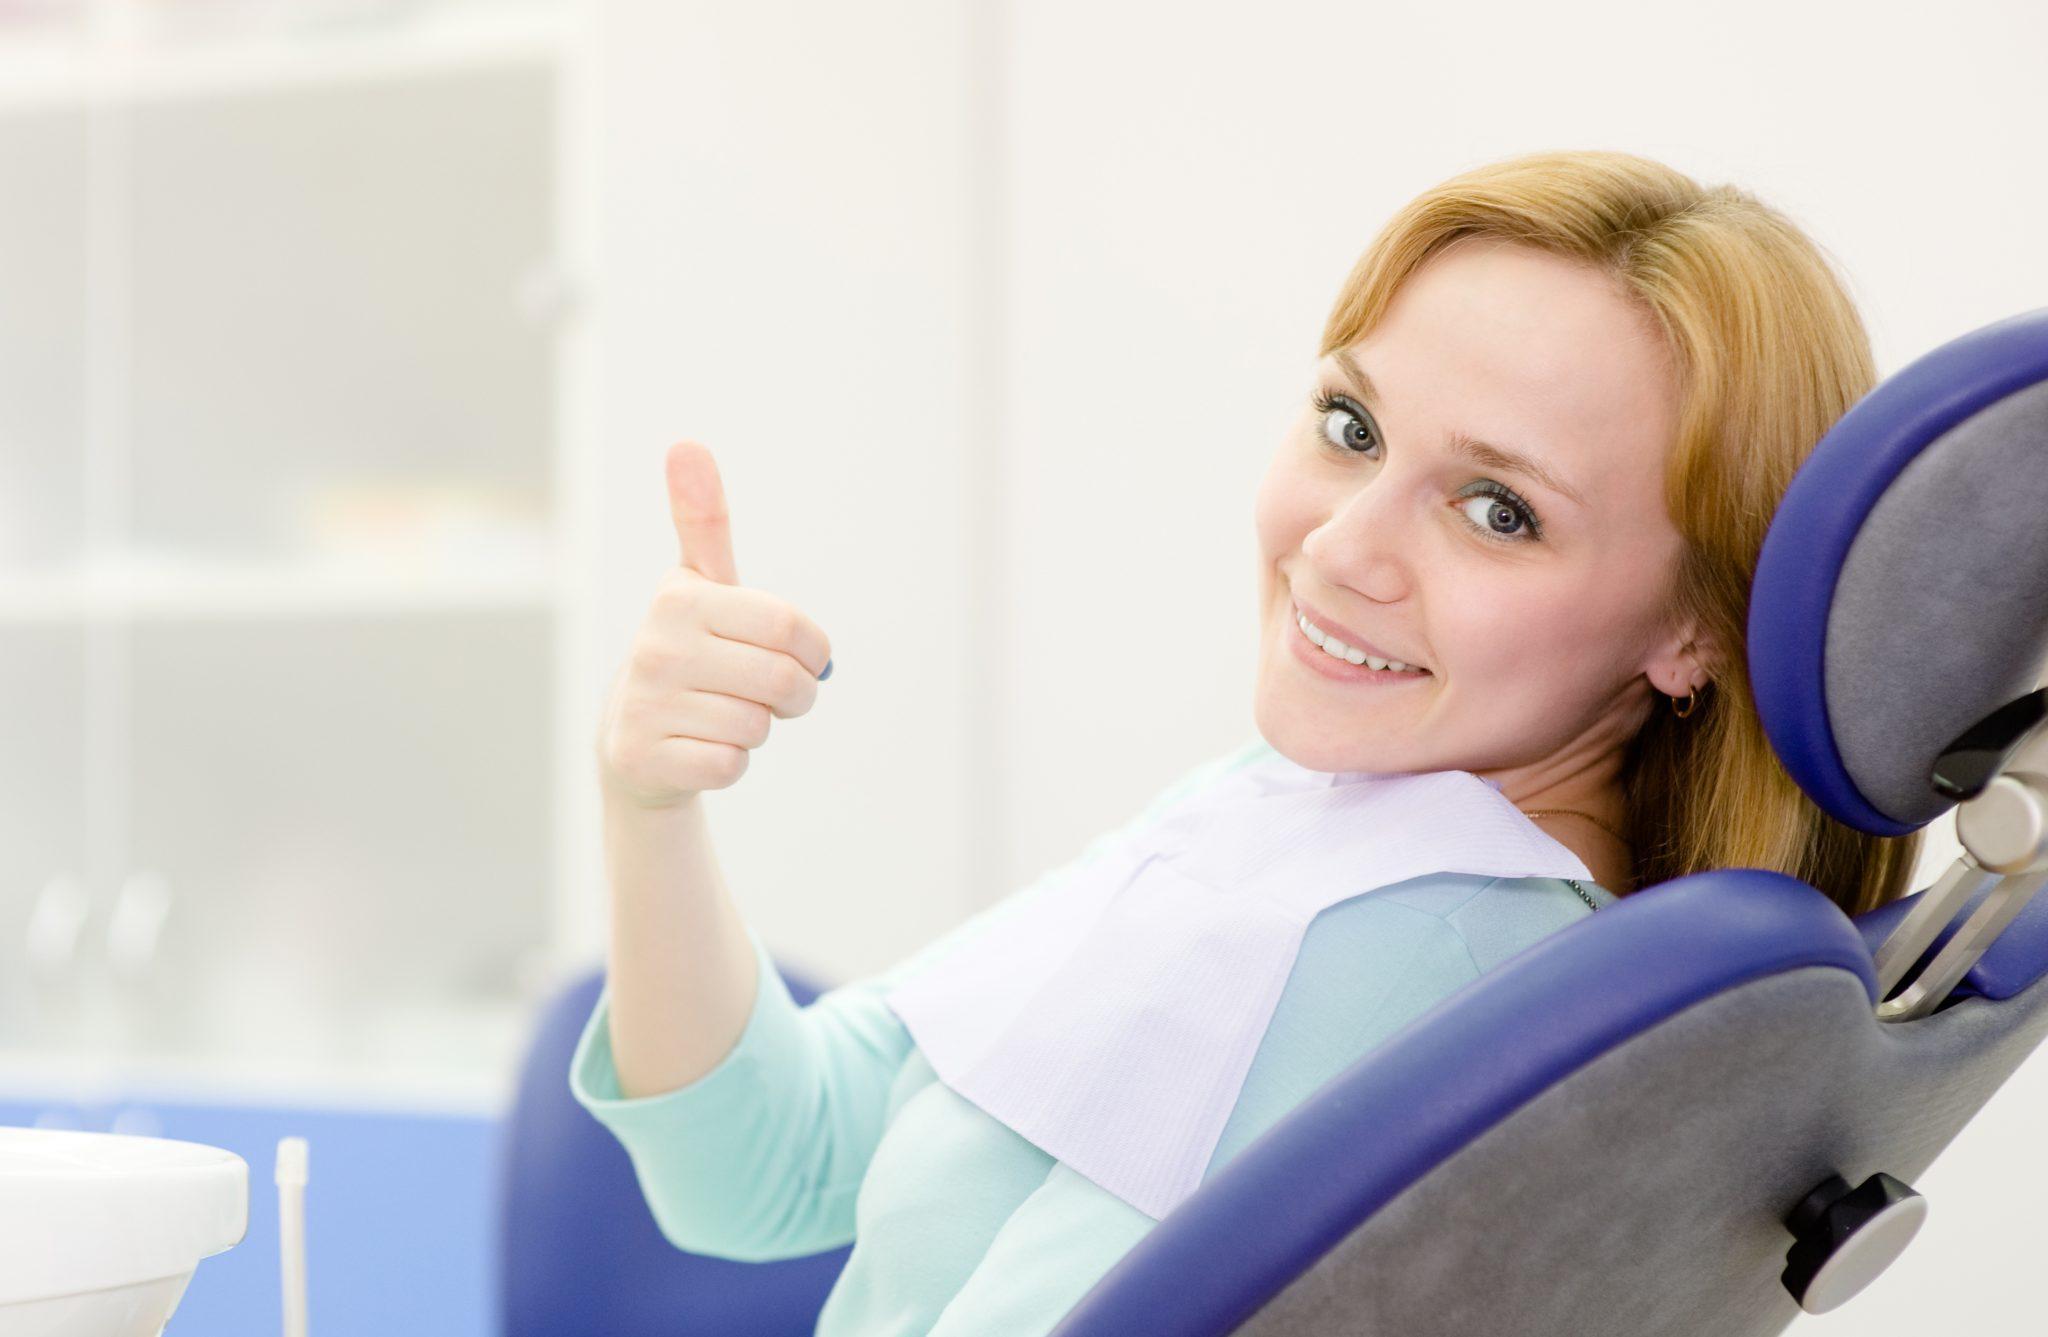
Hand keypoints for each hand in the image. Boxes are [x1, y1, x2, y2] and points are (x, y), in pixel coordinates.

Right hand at [596, 441, 833, 807]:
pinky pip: (730, 764)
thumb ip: (703, 520)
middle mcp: (656, 645)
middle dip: (794, 696)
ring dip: (757, 728)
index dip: (813, 652)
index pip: (790, 627)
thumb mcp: (700, 586)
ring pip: (757, 726)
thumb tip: (686, 443)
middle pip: (782, 681)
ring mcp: (644, 703)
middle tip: (773, 695)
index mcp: (680, 597)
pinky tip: (699, 745)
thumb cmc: (691, 652)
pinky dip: (729, 761)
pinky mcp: (642, 757)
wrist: (635, 740)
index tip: (804, 657)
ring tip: (721, 714)